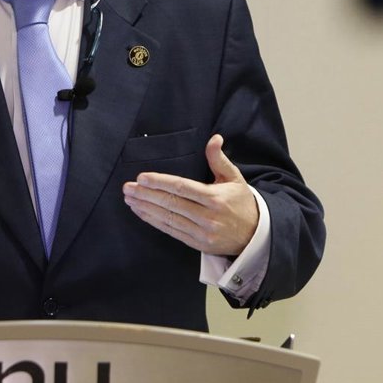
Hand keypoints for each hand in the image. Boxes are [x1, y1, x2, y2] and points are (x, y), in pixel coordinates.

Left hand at [122, 134, 258, 255]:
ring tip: (130, 199)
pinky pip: (171, 231)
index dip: (160, 182)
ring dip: (146, 208)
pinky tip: (142, 212)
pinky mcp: (196, 244)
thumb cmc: (242, 202)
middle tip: (127, 188)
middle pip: (171, 204)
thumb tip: (214, 138)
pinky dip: (154, 221)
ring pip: (168, 218)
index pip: (183, 188)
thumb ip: (219, 159)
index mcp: (216, 199)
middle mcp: (208, 217)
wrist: (255, 236)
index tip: (142, 177)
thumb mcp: (234, 178)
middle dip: (146, 195)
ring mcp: (201, 233)